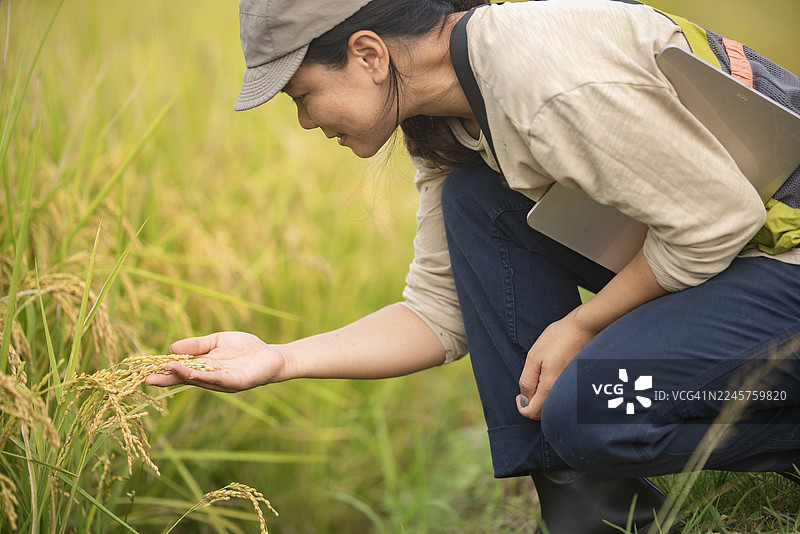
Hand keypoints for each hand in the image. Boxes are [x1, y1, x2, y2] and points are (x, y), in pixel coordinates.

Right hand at [144, 332, 286, 392]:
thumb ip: (196, 345)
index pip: (179, 370)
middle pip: (185, 379)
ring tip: (168, 369)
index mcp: (203, 367)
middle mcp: (209, 378)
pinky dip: (204, 377)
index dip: (163, 370)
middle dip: (167, 379)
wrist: (271, 356)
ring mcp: (222, 382)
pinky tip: (193, 373)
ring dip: (183, 375)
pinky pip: (218, 379)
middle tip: (146, 379)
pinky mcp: (236, 382)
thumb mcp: (217, 341)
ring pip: (199, 380)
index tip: (144, 370)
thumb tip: (171, 348)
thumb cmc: (245, 348)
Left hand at [516, 309, 594, 419]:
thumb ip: (527, 381)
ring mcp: (571, 389)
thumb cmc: (558, 338)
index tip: (518, 396)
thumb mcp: (534, 357)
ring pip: (552, 405)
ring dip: (541, 399)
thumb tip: (524, 401)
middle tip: (527, 387)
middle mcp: (562, 393)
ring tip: (538, 380)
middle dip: (531, 404)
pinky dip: (552, 393)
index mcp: (550, 387)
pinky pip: (561, 396)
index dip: (521, 407)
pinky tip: (549, 378)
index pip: (532, 412)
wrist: (584, 328)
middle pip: (543, 413)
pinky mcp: (577, 384)